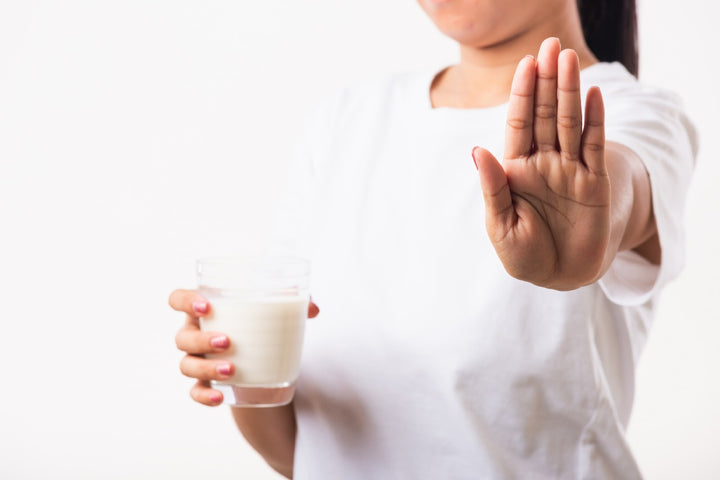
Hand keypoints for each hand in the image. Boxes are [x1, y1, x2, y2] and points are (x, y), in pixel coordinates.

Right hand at [169, 289, 319, 405]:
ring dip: (206, 367)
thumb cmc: (260, 323)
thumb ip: (293, 303)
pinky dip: (204, 396)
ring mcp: (197, 359)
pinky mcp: (205, 382)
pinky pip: (195, 392)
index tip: (207, 307)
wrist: (259, 357)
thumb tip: (313, 309)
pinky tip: (219, 397)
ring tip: (233, 370)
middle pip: (182, 336)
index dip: (186, 301)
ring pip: (186, 365)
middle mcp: (194, 333)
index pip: (178, 299)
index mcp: (205, 309)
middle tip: (228, 342)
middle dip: (202, 340)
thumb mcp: (274, 310)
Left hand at [473, 37, 609, 290]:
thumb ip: (492, 187)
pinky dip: (595, 121)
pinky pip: (594, 147)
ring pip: (570, 124)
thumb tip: (477, 149)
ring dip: (569, 93)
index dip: (522, 95)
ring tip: (569, 60)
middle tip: (551, 46)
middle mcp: (543, 163)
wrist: (558, 277)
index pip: (519, 125)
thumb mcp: (500, 223)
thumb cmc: (523, 254)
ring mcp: (570, 170)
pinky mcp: (594, 184)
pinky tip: (595, 96)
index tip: (525, 65)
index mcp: (516, 170)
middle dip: (547, 82)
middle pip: (545, 115)